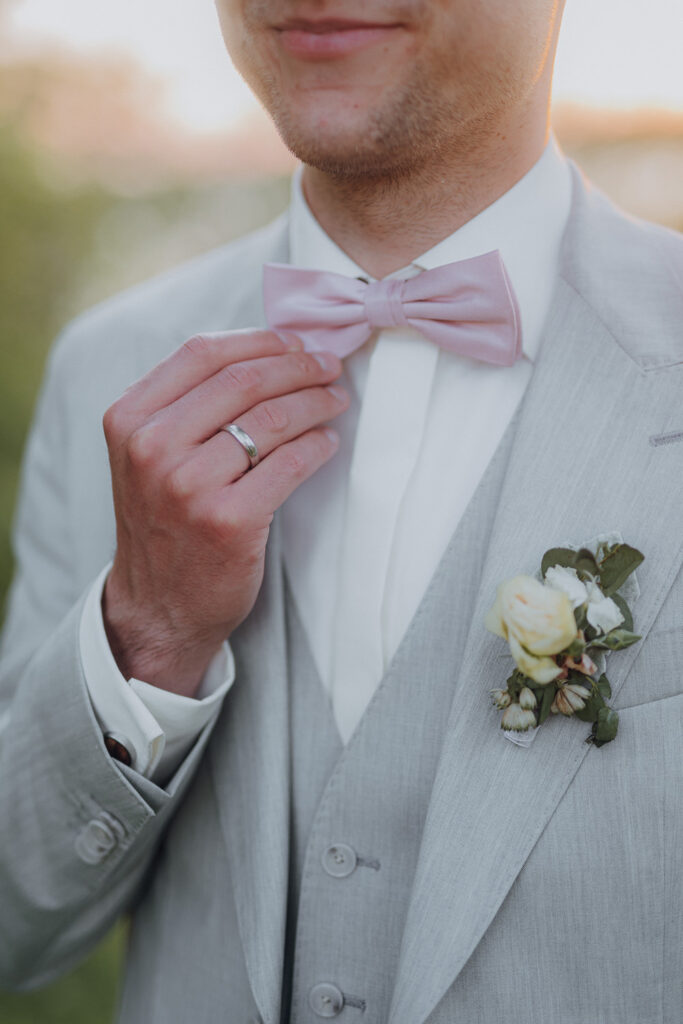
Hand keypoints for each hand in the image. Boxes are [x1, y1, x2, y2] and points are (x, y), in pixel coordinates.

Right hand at [101, 330, 346, 696]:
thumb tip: (267, 355)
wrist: (159, 606)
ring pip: (272, 419)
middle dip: (299, 367)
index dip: (260, 341)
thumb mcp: (148, 456)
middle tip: (330, 369)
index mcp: (129, 420)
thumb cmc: (165, 523)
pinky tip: (328, 443)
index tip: (297, 344)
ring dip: (316, 403)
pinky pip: (291, 464)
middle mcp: (153, 448)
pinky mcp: (228, 520)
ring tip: (335, 402)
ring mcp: (189, 485)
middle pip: (243, 381)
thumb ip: (186, 406)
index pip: (203, 354)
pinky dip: (319, 446)